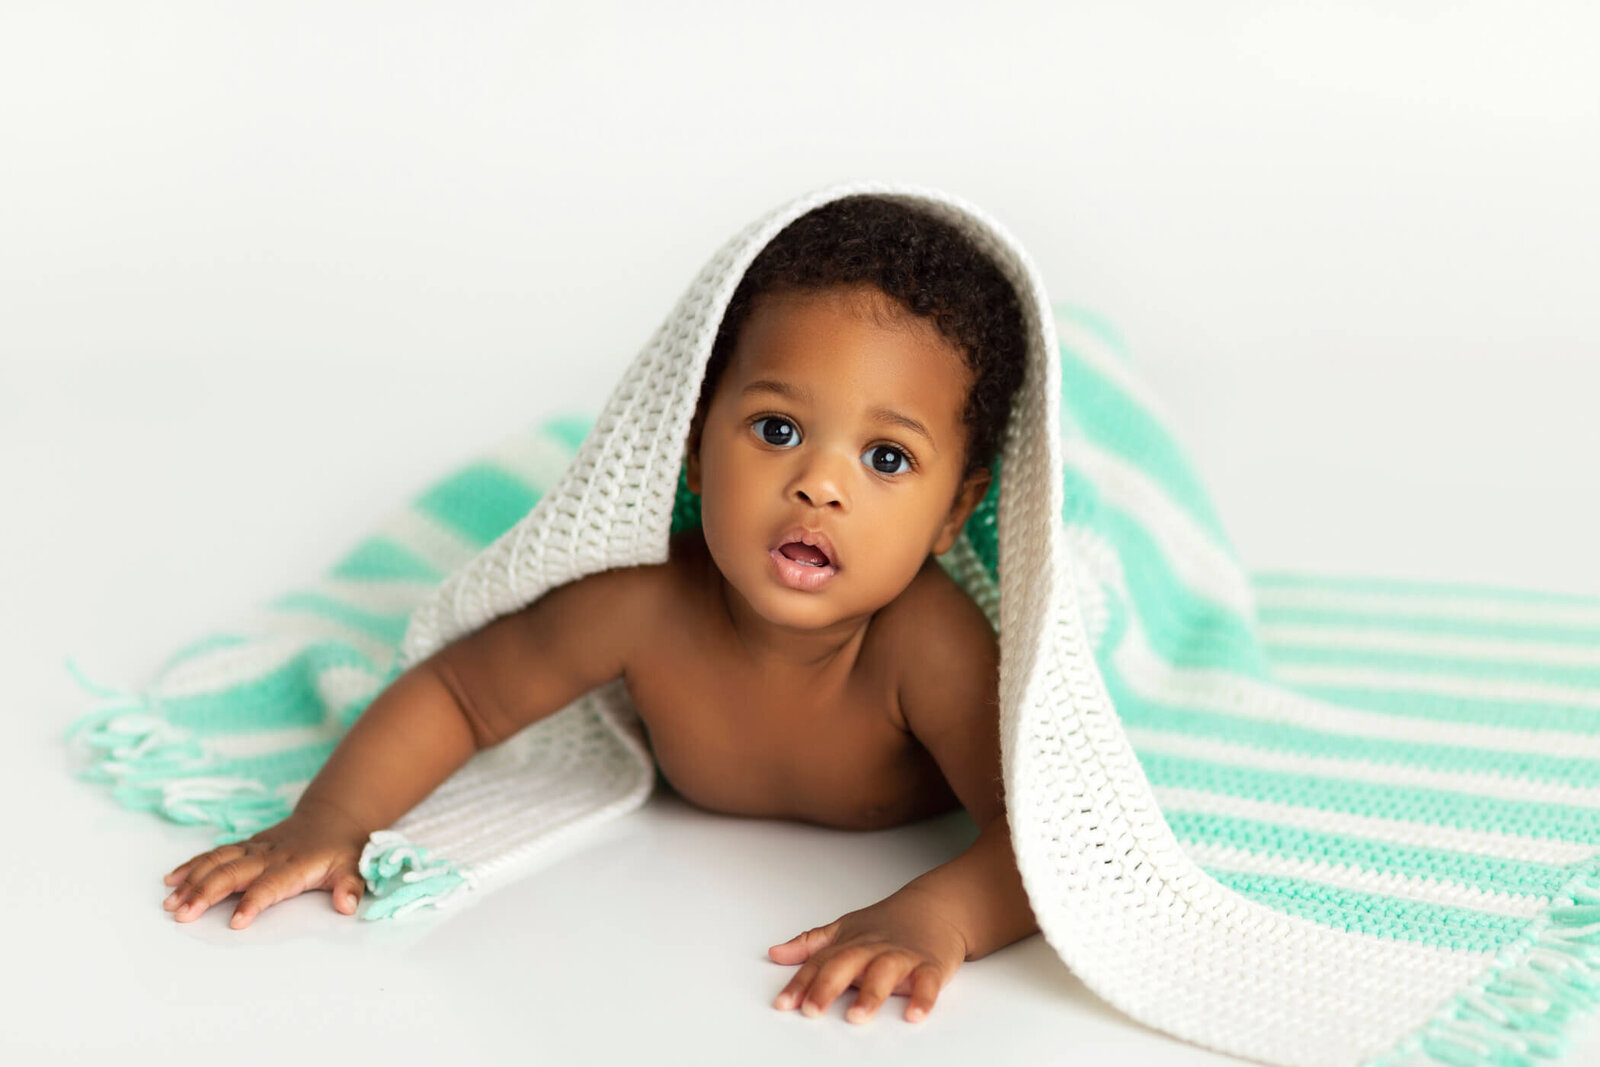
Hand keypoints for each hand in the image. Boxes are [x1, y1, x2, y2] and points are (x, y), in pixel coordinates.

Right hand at [161, 800, 371, 928]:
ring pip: (218, 861)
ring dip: (193, 880)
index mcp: (295, 865)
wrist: (333, 818)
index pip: (270, 885)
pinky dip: (193, 865)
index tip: (236, 923)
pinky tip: (171, 879)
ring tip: (170, 902)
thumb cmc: (342, 850)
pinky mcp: (246, 846)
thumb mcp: (355, 867)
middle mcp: (270, 855)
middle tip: (183, 915)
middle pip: (233, 873)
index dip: (254, 903)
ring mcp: (255, 849)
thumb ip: (351, 887)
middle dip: (206, 893)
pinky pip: (216, 853)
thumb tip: (347, 905)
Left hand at [767, 888, 968, 1023]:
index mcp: (850, 944)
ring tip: (857, 1016)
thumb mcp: (844, 930)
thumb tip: (776, 953)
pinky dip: (923, 997)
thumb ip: (810, 945)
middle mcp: (872, 949)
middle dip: (828, 987)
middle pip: (847, 964)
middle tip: (813, 1009)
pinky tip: (915, 1014)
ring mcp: (901, 957)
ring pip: (884, 973)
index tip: (784, 1004)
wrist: (936, 906)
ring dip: (871, 994)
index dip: (800, 984)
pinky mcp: (930, 966)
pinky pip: (927, 982)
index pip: (819, 964)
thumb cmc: (887, 924)